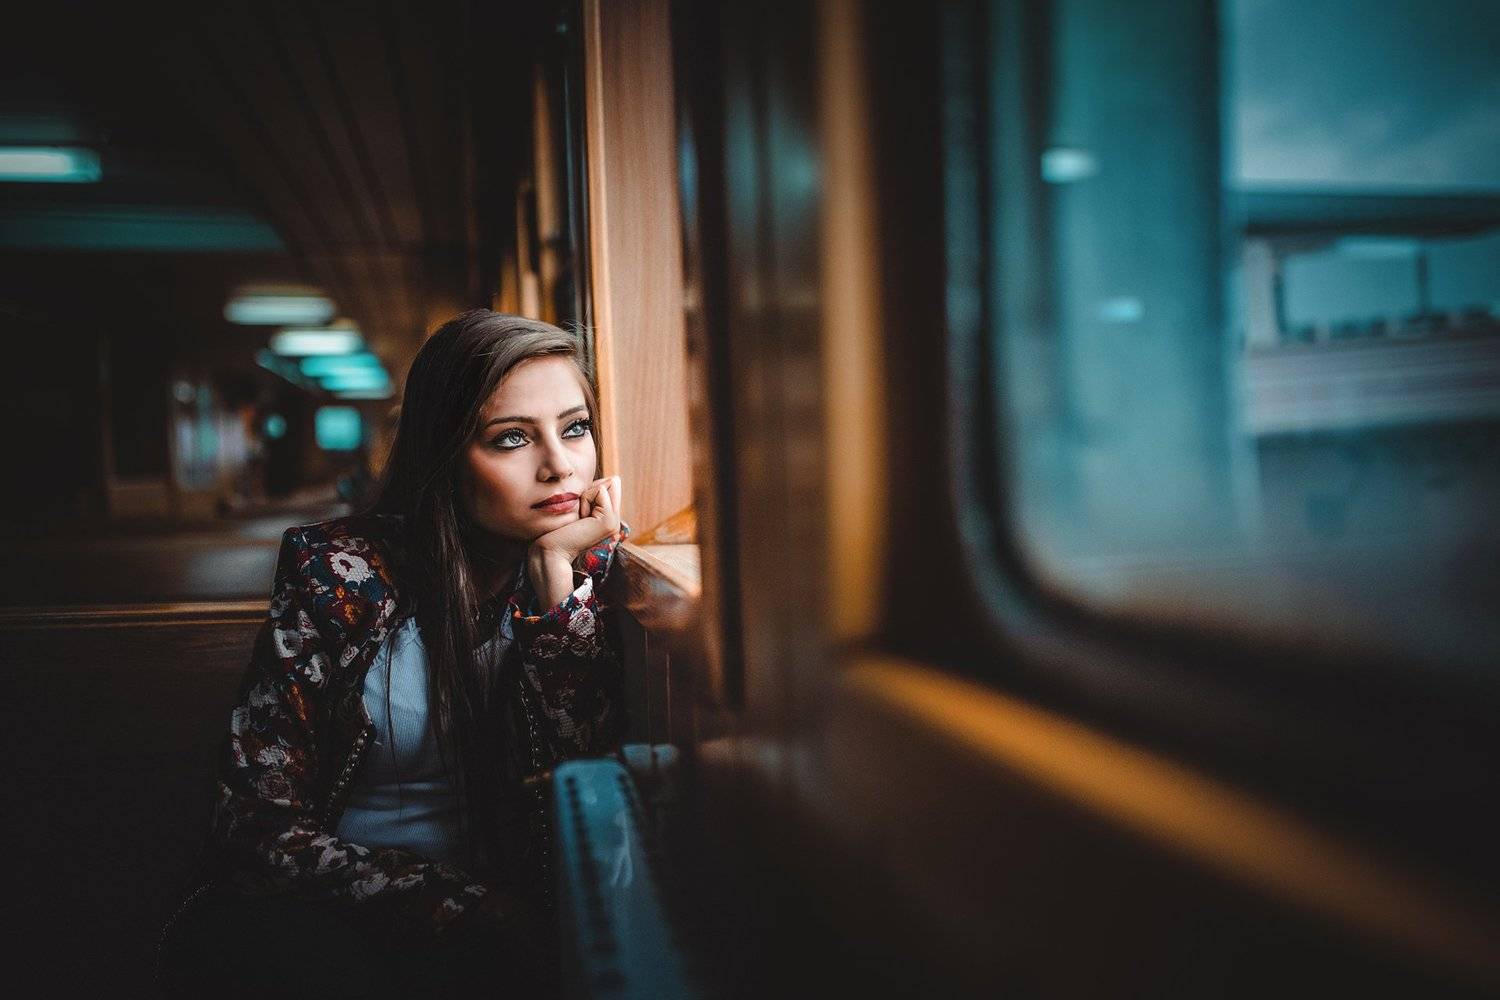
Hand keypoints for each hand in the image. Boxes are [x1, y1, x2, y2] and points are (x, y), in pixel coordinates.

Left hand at [527, 476, 622, 609]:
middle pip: (611, 482)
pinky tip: (580, 519)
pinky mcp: (610, 521)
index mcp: (609, 519)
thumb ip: (595, 495)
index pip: (610, 484)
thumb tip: (615, 478)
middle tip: (580, 515)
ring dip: (587, 496)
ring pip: (606, 485)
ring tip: (580, 518)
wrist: (553, 551)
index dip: (591, 490)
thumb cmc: (558, 530)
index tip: (580, 512)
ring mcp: (615, 522)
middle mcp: (616, 521)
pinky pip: (600, 491)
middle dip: (590, 492)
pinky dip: (586, 500)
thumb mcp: (579, 508)